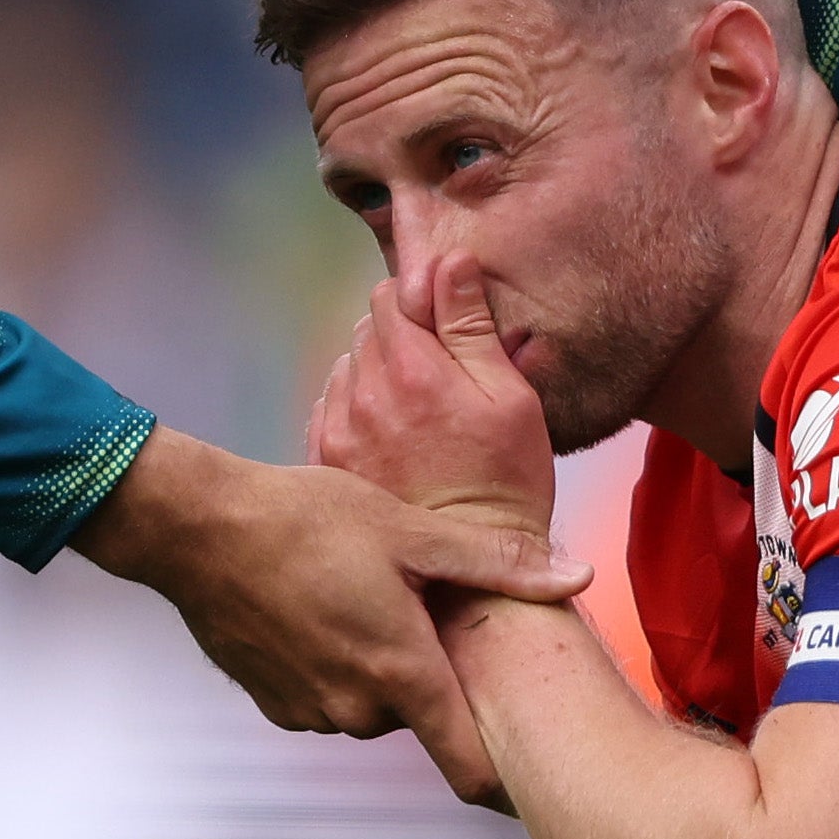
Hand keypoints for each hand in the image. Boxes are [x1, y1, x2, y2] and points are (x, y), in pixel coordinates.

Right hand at [78, 427, 577, 796]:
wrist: (197, 529)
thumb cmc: (305, 519)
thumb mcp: (411, 530)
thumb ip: (497, 564)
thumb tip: (578, 576)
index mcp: (402, 672)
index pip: (469, 765)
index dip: (506, 779)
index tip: (530, 779)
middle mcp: (358, 708)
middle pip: (423, 718)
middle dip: (431, 677)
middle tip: (423, 614)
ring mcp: (311, 711)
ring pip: (374, 706)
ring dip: (380, 669)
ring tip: (363, 599)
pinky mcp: (274, 706)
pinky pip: (330, 699)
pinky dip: (336, 668)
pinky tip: (321, 611)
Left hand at [305, 281, 555, 537]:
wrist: (468, 575)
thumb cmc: (505, 484)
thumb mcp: (510, 399)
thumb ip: (471, 326)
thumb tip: (451, 263)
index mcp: (412, 369)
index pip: (389, 297)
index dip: (418, 303)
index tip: (442, 329)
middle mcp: (364, 394)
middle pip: (364, 331)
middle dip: (397, 338)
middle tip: (436, 376)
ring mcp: (340, 430)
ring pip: (346, 369)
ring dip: (373, 375)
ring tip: (413, 412)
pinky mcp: (328, 462)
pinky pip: (330, 410)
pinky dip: (354, 410)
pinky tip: (387, 437)